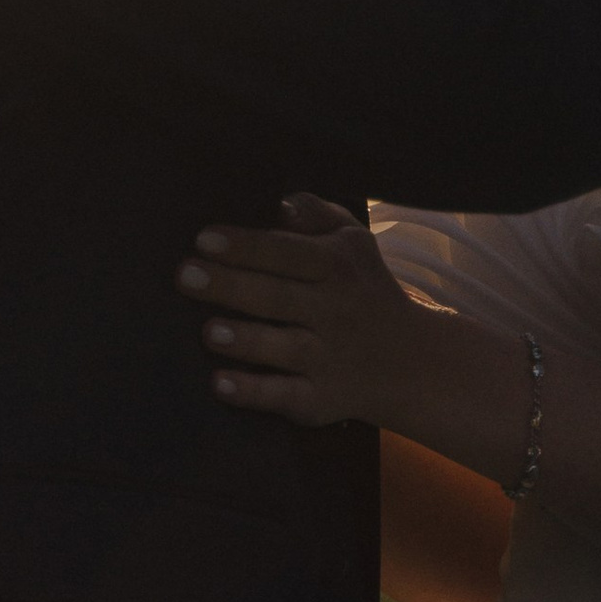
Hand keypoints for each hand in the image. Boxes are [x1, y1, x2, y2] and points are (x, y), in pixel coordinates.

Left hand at [180, 195, 435, 428]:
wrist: (415, 363)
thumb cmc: (362, 288)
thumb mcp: (353, 241)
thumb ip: (316, 215)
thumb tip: (280, 202)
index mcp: (338, 266)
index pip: (289, 252)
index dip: (248, 245)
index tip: (204, 238)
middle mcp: (335, 311)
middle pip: (278, 296)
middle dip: (231, 285)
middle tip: (185, 275)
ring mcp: (329, 358)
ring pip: (284, 347)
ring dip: (245, 340)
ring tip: (208, 331)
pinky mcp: (322, 400)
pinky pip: (286, 396)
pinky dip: (255, 392)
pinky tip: (220, 384)